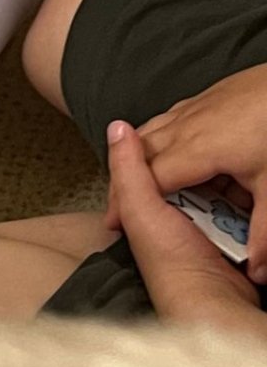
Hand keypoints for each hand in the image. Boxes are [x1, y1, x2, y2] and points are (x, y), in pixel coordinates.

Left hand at [106, 120, 264, 332]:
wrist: (215, 306)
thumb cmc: (172, 264)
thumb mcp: (142, 209)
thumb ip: (129, 170)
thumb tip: (118, 127)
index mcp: (152, 211)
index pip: (165, 170)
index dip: (180, 153)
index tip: (198, 130)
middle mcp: (180, 224)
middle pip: (202, 183)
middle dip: (216, 173)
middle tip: (229, 162)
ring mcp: (211, 237)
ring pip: (227, 201)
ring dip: (238, 195)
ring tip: (246, 182)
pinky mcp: (237, 249)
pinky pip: (247, 222)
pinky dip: (251, 216)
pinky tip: (256, 203)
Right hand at [135, 64, 266, 281]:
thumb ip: (264, 232)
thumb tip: (258, 268)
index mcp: (197, 149)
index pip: (149, 180)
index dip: (127, 204)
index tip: (115, 225)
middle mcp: (187, 124)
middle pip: (140, 152)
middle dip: (124, 179)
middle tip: (120, 207)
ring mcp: (195, 106)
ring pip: (151, 131)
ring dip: (140, 156)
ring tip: (140, 181)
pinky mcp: (207, 97)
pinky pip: (169, 119)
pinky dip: (161, 139)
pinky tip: (179, 152)